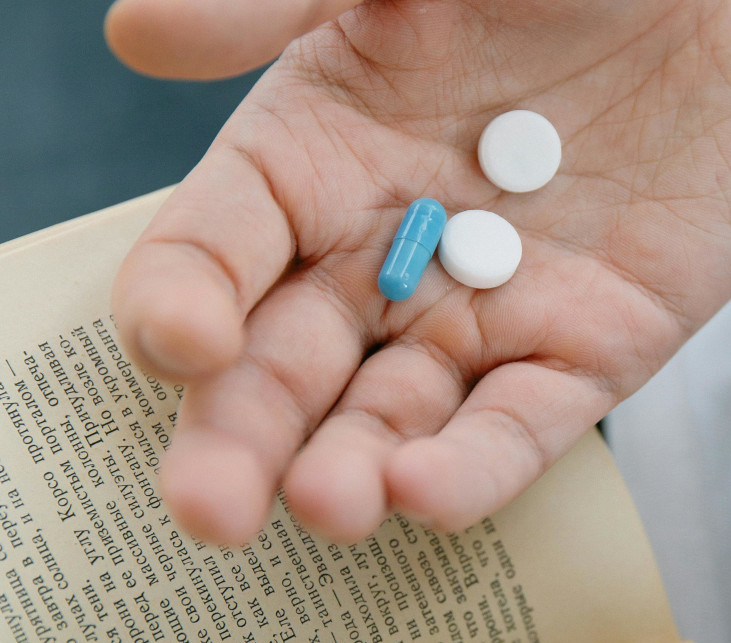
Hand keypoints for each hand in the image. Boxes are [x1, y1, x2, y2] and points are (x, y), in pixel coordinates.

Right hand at [106, 0, 730, 544]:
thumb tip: (134, 31)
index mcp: (322, 158)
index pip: (218, 248)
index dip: (182, 298)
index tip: (178, 341)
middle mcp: (392, 252)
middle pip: (292, 361)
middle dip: (245, 434)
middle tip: (209, 507)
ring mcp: (494, 309)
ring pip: (401, 412)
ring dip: (355, 467)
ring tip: (327, 508)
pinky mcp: (596, 347)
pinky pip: (528, 420)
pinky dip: (477, 463)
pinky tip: (425, 496)